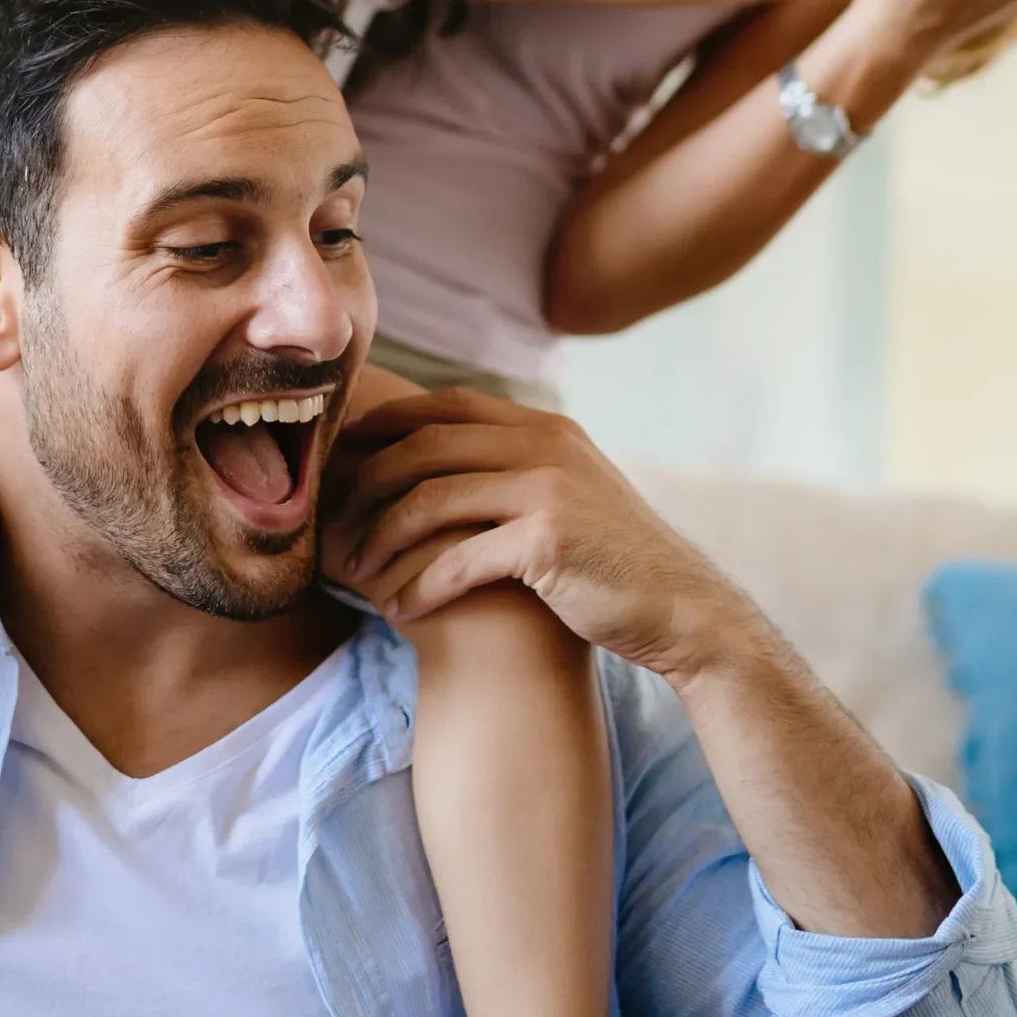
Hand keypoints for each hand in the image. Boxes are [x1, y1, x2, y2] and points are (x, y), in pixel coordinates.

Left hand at [325, 386, 745, 681]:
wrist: (682, 611)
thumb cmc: (613, 563)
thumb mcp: (571, 493)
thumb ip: (520, 467)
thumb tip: (447, 464)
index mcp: (546, 427)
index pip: (447, 405)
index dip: (388, 423)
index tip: (346, 453)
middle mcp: (545, 444)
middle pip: (425, 446)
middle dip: (369, 482)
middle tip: (334, 521)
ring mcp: (548, 488)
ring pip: (431, 499)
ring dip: (383, 538)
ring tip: (356, 572)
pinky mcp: (548, 540)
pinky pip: (458, 558)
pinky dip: (419, 584)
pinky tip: (398, 608)